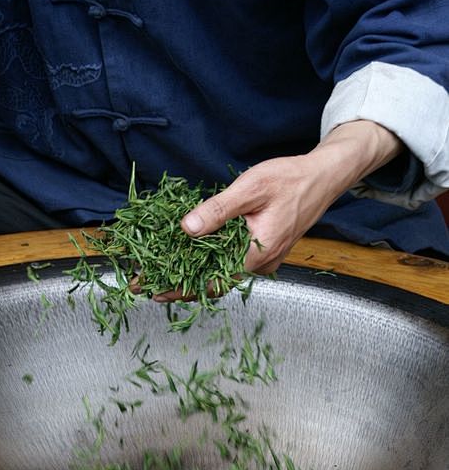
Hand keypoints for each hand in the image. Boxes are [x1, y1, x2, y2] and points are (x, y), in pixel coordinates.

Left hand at [154, 121, 402, 299]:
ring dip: (192, 276)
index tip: (153, 291)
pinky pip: (233, 266)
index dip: (178, 289)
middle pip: (213, 284)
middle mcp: (260, 265)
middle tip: (145, 286)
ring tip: (161, 276)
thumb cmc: (289, 179)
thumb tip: (187, 229)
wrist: (323, 178)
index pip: (210, 282)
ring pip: (222, 276)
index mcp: (255, 254)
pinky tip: (190, 260)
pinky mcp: (265, 254)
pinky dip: (209, 266)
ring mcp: (264, 262)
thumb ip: (218, 210)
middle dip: (177, 285)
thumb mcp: (250, 188)